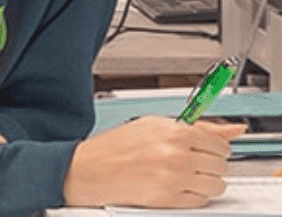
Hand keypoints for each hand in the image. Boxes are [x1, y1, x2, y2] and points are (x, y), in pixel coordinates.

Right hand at [62, 115, 240, 207]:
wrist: (91, 169)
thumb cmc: (118, 146)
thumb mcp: (155, 125)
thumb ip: (199, 127)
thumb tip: (234, 129)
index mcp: (175, 132)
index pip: (220, 144)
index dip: (213, 148)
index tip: (205, 149)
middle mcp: (178, 155)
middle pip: (221, 166)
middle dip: (209, 164)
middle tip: (190, 161)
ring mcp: (175, 178)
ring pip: (216, 186)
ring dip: (204, 182)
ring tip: (184, 175)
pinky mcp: (170, 199)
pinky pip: (201, 201)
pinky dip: (193, 195)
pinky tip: (176, 186)